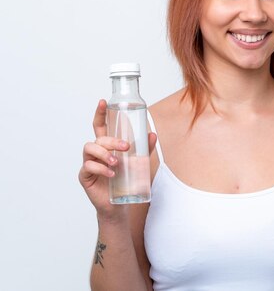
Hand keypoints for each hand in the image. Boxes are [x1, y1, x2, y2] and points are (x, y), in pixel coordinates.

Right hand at [78, 99, 156, 221]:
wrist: (121, 205)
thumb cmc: (128, 181)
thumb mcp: (140, 163)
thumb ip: (145, 149)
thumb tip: (153, 134)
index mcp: (108, 145)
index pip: (101, 125)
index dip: (101, 113)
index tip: (103, 102)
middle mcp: (97, 151)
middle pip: (98, 136)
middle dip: (111, 139)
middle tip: (126, 147)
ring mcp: (89, 162)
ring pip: (90, 148)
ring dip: (105, 153)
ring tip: (117, 163)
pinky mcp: (85, 176)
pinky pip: (88, 166)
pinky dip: (101, 168)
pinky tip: (111, 173)